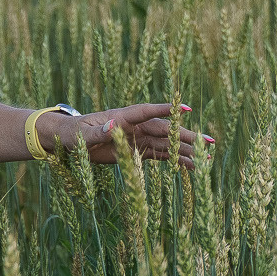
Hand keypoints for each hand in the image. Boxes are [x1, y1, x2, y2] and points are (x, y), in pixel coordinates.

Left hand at [50, 102, 211, 169]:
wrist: (66, 140)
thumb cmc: (70, 134)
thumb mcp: (79, 135)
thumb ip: (96, 133)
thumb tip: (112, 126)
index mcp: (121, 117)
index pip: (147, 111)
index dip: (166, 110)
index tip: (186, 108)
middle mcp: (133, 126)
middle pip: (164, 130)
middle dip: (186, 135)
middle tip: (210, 141)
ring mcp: (136, 139)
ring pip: (166, 144)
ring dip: (186, 150)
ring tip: (207, 157)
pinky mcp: (135, 152)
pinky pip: (158, 156)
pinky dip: (174, 161)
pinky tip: (191, 166)